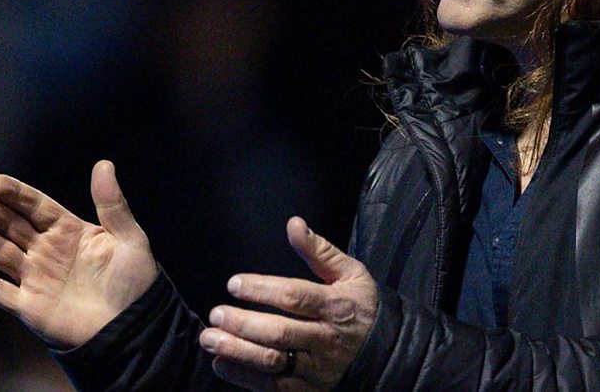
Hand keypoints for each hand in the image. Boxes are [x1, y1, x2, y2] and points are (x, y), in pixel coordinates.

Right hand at [0, 160, 158, 348]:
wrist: (133, 330)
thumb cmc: (136, 284)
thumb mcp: (129, 239)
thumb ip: (112, 204)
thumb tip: (104, 164)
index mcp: (71, 231)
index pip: (37, 207)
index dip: (17, 194)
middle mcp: (48, 251)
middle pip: (12, 225)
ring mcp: (36, 278)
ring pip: (0, 253)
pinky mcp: (29, 306)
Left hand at [199, 217, 377, 390]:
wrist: (389, 354)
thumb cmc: (363, 308)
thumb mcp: (351, 275)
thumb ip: (320, 251)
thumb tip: (294, 223)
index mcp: (336, 306)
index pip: (295, 297)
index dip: (262, 290)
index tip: (234, 284)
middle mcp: (326, 339)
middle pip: (279, 333)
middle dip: (243, 324)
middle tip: (216, 313)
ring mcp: (318, 368)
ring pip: (273, 362)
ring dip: (237, 352)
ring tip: (210, 338)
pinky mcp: (310, 389)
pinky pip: (274, 388)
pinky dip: (244, 377)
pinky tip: (222, 364)